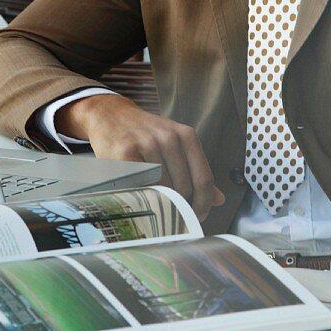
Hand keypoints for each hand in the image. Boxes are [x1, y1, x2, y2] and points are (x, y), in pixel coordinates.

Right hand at [55, 94, 224, 222]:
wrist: (111, 115)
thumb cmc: (144, 134)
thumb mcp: (175, 144)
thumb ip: (196, 170)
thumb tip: (219, 199)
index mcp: (187, 136)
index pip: (204, 178)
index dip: (204, 202)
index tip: (198, 215)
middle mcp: (169, 137)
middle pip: (184, 187)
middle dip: (180, 204)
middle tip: (172, 211)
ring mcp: (147, 143)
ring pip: (163, 188)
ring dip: (160, 200)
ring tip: (153, 200)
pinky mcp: (126, 152)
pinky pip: (141, 184)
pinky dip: (142, 194)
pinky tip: (139, 193)